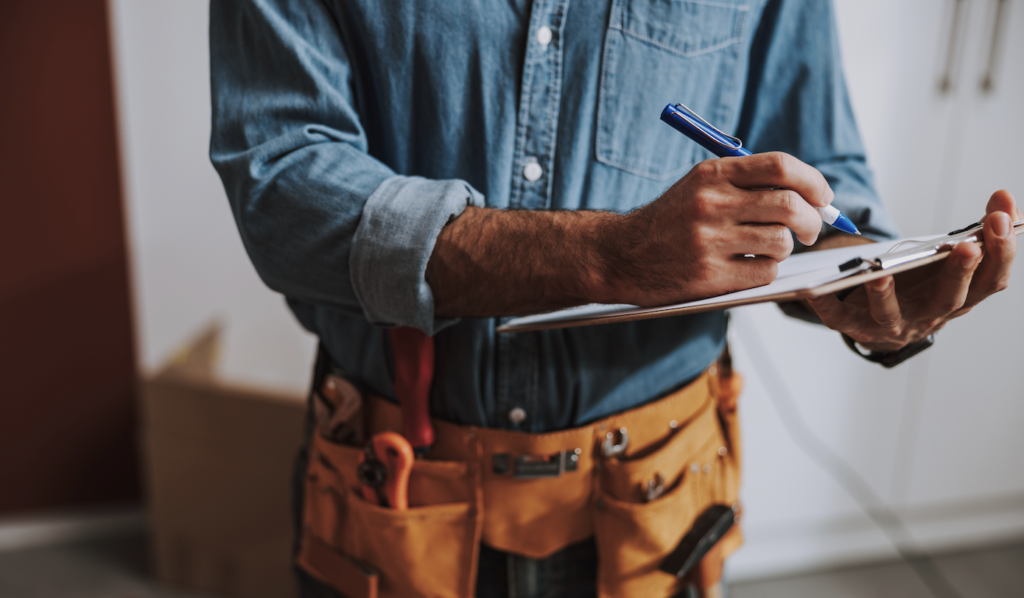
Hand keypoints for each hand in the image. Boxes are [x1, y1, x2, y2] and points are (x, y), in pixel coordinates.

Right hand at [600, 152, 832, 305]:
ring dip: (784, 248)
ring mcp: (709, 241)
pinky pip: (765, 271)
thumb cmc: (669, 222)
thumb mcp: (699, 187)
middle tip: (811, 230)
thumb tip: (811, 196)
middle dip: (813, 220)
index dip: (813, 182)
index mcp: (712, 174)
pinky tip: (745, 266)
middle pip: (791, 205)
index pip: (781, 167)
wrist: (619, 255)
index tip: (823, 197)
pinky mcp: (709, 275)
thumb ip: (747, 184)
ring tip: (766, 249)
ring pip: (782, 242)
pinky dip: (765, 270)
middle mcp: (711, 203)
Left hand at [807, 190, 1020, 351]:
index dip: (1001, 252)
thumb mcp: (950, 259)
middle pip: (950, 299)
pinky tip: (811, 288)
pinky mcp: (853, 325)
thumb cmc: (920, 285)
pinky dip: (824, 303)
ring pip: (891, 314)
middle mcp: (929, 315)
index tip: (1003, 220)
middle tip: (968, 246)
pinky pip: (836, 317)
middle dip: (960, 272)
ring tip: (880, 274)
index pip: (991, 280)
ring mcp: (891, 324)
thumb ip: (978, 230)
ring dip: (886, 295)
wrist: (880, 323)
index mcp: (959, 297)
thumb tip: (1005, 198)